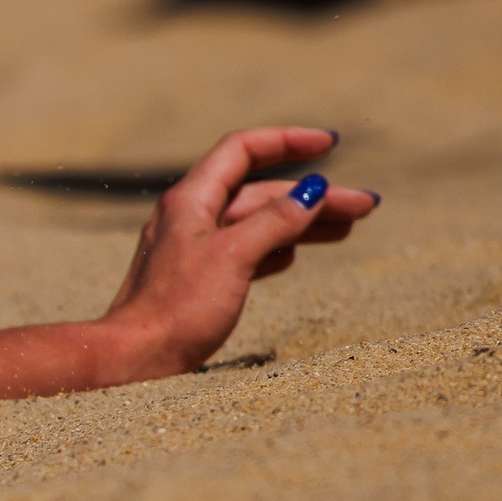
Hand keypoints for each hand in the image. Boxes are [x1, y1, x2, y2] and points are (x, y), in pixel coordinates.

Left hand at [98, 126, 377, 379]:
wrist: (135, 359)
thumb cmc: (177, 308)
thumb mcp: (233, 257)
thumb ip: (274, 221)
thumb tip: (311, 191)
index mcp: (190, 201)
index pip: (242, 151)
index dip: (287, 141)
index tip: (331, 143)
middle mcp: (190, 218)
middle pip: (260, 192)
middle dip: (313, 196)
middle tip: (366, 206)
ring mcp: (193, 249)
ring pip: (257, 224)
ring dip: (302, 223)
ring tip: (350, 228)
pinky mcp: (199, 279)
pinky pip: (245, 252)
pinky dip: (275, 249)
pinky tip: (296, 255)